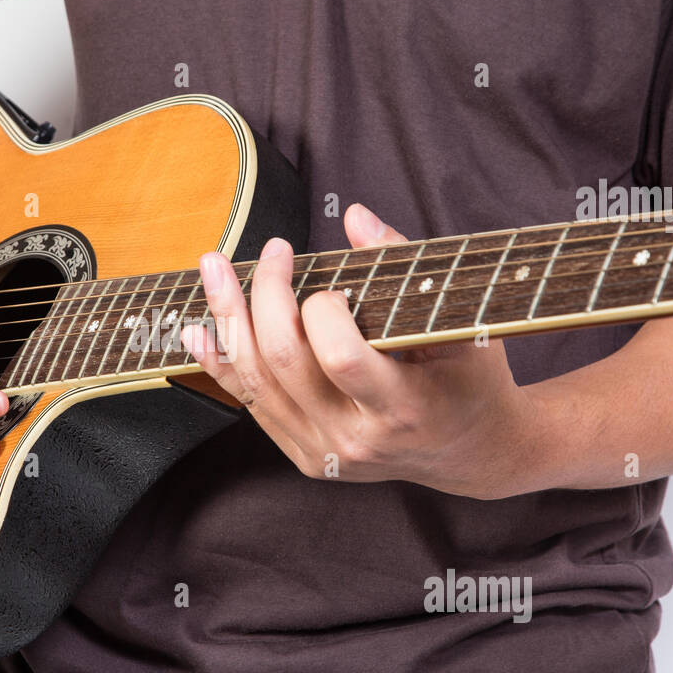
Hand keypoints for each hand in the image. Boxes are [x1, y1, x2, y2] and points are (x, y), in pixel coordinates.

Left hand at [181, 203, 539, 498]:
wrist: (473, 451)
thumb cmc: (470, 377)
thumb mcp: (458, 322)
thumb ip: (404, 266)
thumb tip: (354, 216)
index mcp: (403, 407)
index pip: (340, 356)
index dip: (323, 309)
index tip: (333, 285)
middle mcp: (358, 440)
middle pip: (284, 362)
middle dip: (266, 294)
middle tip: (271, 250)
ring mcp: (326, 453)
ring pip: (256, 381)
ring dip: (228, 318)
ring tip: (214, 269)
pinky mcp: (306, 457)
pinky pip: (252, 404)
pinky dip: (221, 362)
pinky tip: (199, 329)